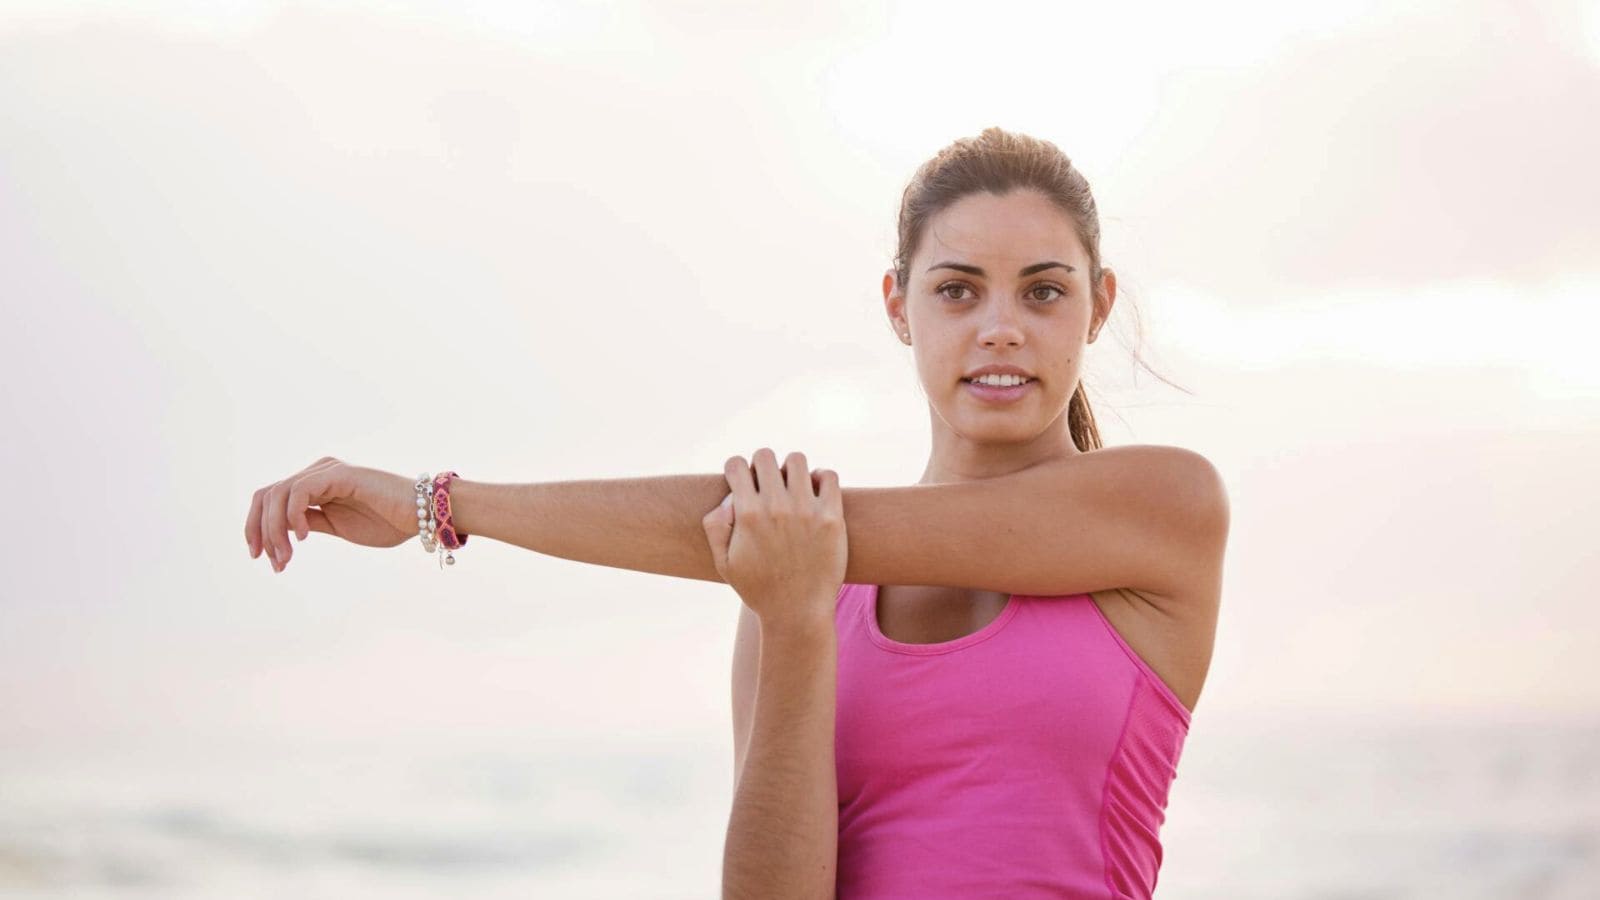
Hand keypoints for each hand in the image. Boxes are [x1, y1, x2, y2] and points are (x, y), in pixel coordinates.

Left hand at [245, 456, 417, 572]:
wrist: (422, 516)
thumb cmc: (387, 522)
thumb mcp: (337, 527)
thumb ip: (309, 523)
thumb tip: (279, 533)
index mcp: (315, 484)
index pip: (270, 499)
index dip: (256, 528)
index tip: (260, 558)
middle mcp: (316, 472)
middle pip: (266, 495)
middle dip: (260, 531)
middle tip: (272, 562)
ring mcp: (326, 470)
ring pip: (278, 494)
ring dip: (275, 531)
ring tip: (286, 557)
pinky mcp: (338, 473)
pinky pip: (299, 491)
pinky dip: (293, 516)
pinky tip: (305, 537)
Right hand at [701, 448, 845, 628]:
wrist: (797, 612)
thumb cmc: (759, 588)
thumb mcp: (724, 563)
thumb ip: (715, 527)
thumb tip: (729, 499)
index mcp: (747, 515)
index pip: (737, 464)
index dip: (737, 470)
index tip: (744, 484)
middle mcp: (776, 507)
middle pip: (765, 456)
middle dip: (762, 466)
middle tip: (768, 485)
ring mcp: (806, 510)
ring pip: (797, 460)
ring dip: (791, 469)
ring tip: (793, 487)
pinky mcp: (832, 517)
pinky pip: (829, 476)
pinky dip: (821, 478)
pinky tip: (815, 492)